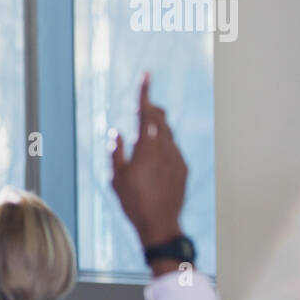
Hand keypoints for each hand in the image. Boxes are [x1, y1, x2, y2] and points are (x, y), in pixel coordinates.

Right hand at [110, 73, 187, 249]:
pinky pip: (173, 148)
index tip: (146, 75)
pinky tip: (154, 158)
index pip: (146, 112)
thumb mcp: (116, 178)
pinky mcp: (183, 168)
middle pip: (160, 118)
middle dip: (151, 108)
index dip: (145, 92)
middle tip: (142, 105)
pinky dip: (163, 145)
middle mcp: (166, 149)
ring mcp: (177, 158)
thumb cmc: (133, 202)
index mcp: (147, 148)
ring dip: (157, 128)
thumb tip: (117, 132)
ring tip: (145, 135)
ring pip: (168, 133)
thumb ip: (116, 152)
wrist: (160, 225)